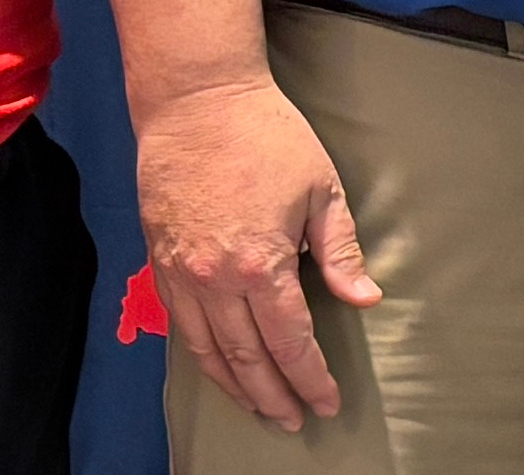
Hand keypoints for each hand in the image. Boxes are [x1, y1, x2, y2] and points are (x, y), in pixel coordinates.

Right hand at [136, 75, 377, 431]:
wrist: (195, 101)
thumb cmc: (265, 136)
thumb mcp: (320, 189)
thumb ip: (339, 251)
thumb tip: (365, 299)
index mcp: (260, 264)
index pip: (290, 342)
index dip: (310, 378)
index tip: (327, 403)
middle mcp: (214, 280)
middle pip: (247, 359)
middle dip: (274, 396)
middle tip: (294, 421)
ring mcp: (181, 274)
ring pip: (208, 352)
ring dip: (237, 387)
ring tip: (261, 408)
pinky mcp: (159, 262)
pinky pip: (181, 326)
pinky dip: (203, 356)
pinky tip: (221, 368)